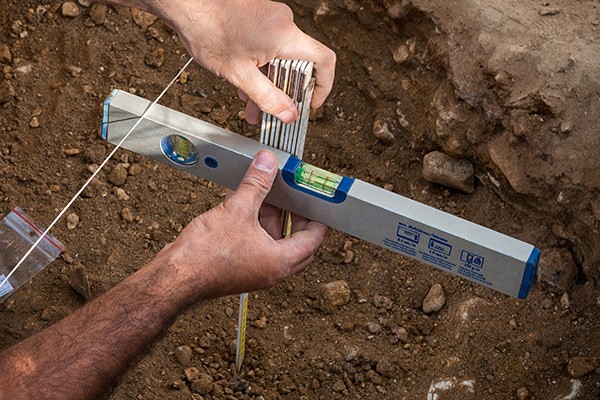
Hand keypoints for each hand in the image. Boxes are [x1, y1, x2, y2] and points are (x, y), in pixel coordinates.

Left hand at [153, 0, 335, 123]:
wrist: (186, 3)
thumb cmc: (208, 30)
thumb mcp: (239, 75)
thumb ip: (267, 98)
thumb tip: (289, 114)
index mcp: (285, 36)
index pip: (324, 60)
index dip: (323, 85)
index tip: (311, 103)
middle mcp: (284, 23)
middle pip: (299, 64)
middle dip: (284, 93)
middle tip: (273, 113)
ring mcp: (272, 18)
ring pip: (281, 59)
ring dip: (268, 83)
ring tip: (249, 104)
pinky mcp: (261, 17)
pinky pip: (270, 48)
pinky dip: (261, 68)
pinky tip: (243, 84)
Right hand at [156, 150, 327, 300]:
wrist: (174, 276)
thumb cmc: (206, 254)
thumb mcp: (237, 210)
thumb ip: (256, 184)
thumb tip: (268, 163)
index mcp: (280, 262)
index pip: (313, 239)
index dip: (318, 218)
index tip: (318, 202)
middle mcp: (270, 270)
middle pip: (294, 240)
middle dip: (292, 215)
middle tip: (292, 195)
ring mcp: (252, 269)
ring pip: (270, 239)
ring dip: (268, 215)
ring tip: (262, 190)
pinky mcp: (236, 266)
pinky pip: (252, 241)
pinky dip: (250, 222)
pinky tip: (240, 198)